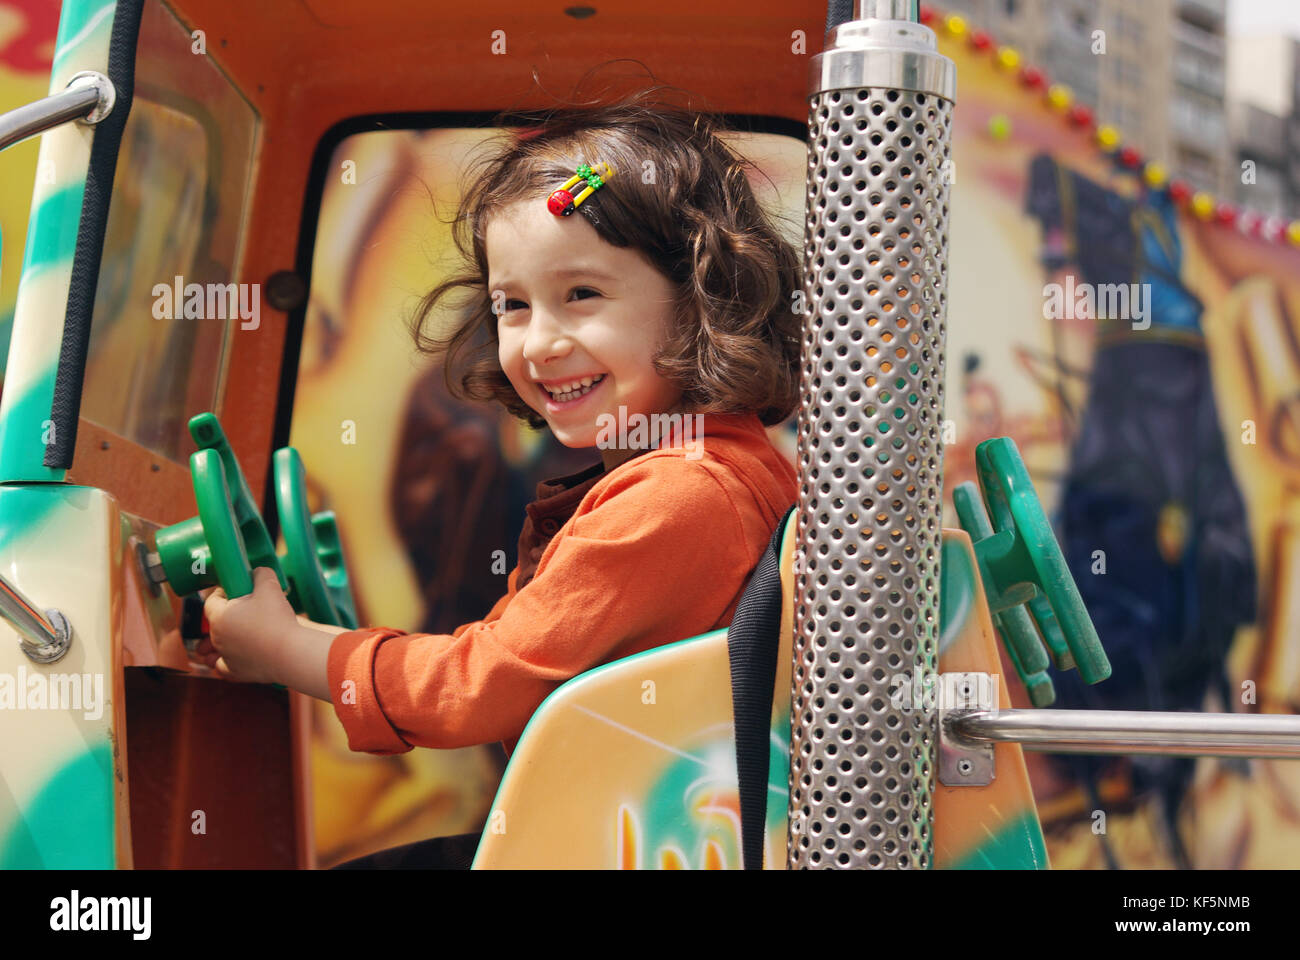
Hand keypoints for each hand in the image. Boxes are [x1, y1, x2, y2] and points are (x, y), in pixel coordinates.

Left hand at [198, 566, 297, 684]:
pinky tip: (235, 656)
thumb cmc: (278, 620)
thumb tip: (256, 572)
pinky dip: (227, 662)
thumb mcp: (270, 586)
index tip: (239, 591)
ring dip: (226, 637)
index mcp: (219, 617)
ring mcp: (225, 657)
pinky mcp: (236, 673)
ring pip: (218, 645)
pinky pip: (224, 667)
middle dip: (230, 614)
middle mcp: (217, 638)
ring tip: (241, 632)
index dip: (224, 592)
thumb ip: (260, 574)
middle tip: (250, 609)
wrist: (291, 653)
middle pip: (217, 621)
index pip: (211, 600)